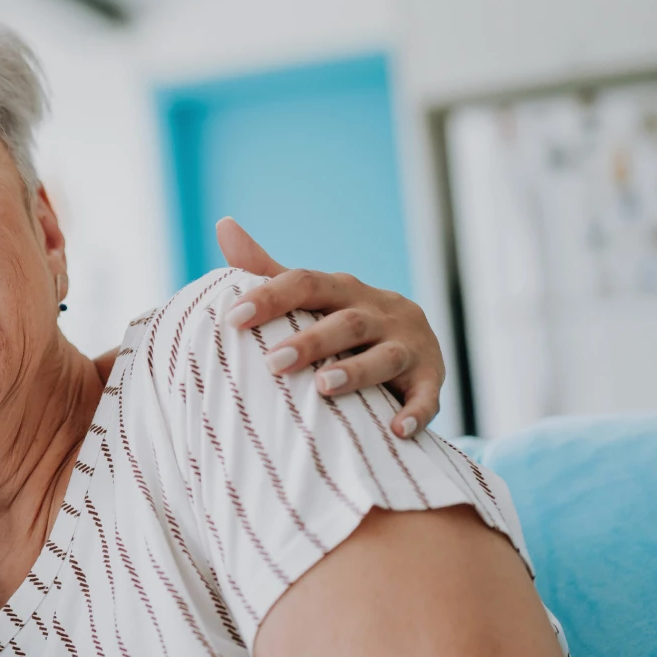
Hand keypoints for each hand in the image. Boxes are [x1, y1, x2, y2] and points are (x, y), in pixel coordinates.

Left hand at [215, 217, 443, 437]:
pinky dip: (415, 412)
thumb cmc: (345, 321)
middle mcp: (380, 312)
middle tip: (272, 362)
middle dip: (311, 341)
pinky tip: (396, 430)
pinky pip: (428, 395)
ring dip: (356, 371)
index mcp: (344, 290)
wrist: (414, 345)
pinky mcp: (432, 377)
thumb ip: (268, 268)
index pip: (306, 283)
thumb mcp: (312, 294)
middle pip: (346, 322)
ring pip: (385, 356)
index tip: (233, 318)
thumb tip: (224, 226)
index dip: (271, 297)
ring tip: (323, 387)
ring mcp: (409, 344)